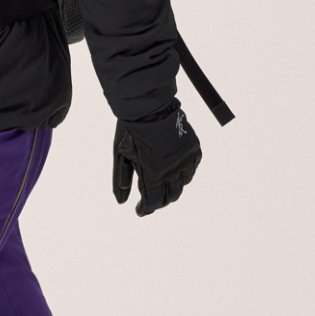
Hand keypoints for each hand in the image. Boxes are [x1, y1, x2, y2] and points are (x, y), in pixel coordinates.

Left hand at [113, 101, 201, 216]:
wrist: (149, 105)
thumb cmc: (131, 129)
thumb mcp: (120, 155)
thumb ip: (121, 180)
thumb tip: (122, 202)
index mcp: (152, 173)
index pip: (152, 202)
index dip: (145, 209)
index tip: (140, 210)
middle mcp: (171, 170)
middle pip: (169, 197)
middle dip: (159, 202)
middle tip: (151, 201)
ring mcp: (185, 160)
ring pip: (182, 185)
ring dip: (172, 189)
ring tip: (163, 187)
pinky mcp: (194, 149)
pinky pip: (192, 169)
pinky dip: (185, 174)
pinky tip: (176, 172)